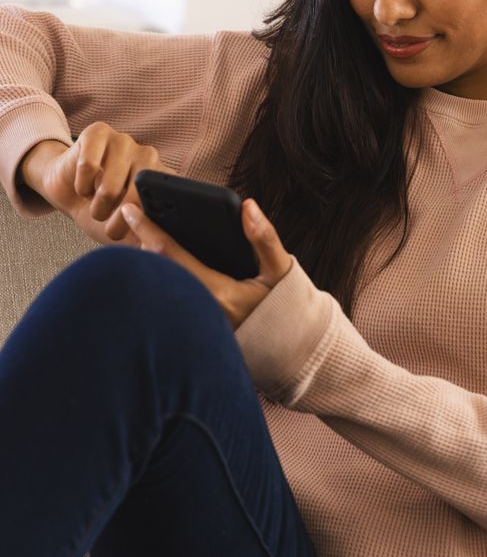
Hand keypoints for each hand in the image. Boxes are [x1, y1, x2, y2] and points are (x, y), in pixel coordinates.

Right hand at [20, 123, 175, 245]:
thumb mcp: (127, 230)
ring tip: (96, 210)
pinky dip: (81, 186)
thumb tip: (159, 247)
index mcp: (161, 178)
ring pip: (111, 185)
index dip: (149, 220)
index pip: (166, 198)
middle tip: (111, 229)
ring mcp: (124, 141)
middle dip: (121, 220)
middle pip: (139, 193)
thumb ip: (146, 235)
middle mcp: (148, 156)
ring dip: (99, 207)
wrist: (68, 190)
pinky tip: (82, 188)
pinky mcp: (98, 132)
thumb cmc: (103, 211)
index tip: (135, 234)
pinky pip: (88, 166)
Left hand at [120, 196, 292, 328]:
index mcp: (218, 292)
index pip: (170, 254)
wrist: (286, 350)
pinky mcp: (189, 330)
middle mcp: (198, 310)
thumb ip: (265, 238)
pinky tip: (163, 268)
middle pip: (155, 270)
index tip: (129, 208)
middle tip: (138, 220)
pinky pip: (164, 300)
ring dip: (149, 262)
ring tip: (150, 240)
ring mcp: (191, 323)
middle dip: (142, 243)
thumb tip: (247, 206)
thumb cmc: (283, 308)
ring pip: (157, 286)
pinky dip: (160, 279)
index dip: (146, 228)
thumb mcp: (281, 271)